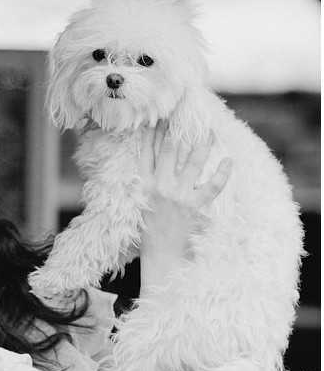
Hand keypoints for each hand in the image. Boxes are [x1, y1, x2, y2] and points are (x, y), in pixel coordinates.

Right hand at [138, 121, 231, 288]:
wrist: (161, 256)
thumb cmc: (151, 232)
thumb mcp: (142, 204)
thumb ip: (149, 183)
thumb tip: (159, 164)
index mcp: (144, 185)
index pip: (146, 153)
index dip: (152, 133)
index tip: (159, 117)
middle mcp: (159, 186)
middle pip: (167, 150)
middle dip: (175, 130)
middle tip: (185, 114)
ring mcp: (176, 195)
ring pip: (191, 162)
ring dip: (201, 145)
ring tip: (209, 131)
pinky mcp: (192, 206)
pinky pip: (211, 187)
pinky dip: (222, 174)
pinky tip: (229, 162)